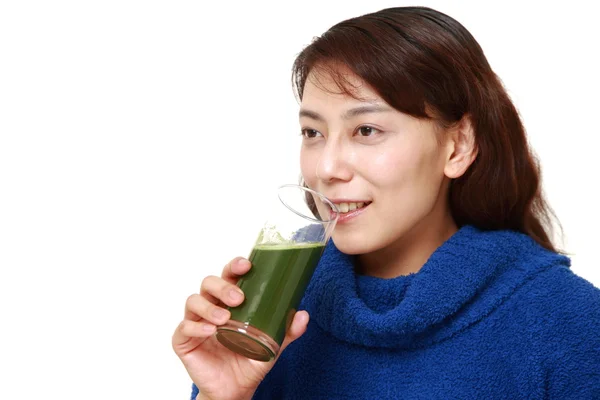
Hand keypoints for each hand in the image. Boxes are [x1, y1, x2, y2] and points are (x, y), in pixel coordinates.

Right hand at [172, 257, 309, 399]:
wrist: (236, 391)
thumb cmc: (250, 361)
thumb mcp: (273, 345)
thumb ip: (287, 331)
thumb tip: (303, 315)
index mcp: (230, 301)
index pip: (229, 275)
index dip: (234, 266)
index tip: (246, 265)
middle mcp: (212, 307)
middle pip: (209, 283)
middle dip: (223, 286)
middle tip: (239, 298)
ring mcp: (196, 322)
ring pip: (193, 301)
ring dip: (209, 307)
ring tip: (224, 318)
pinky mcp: (184, 341)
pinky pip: (184, 328)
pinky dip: (196, 326)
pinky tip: (210, 331)